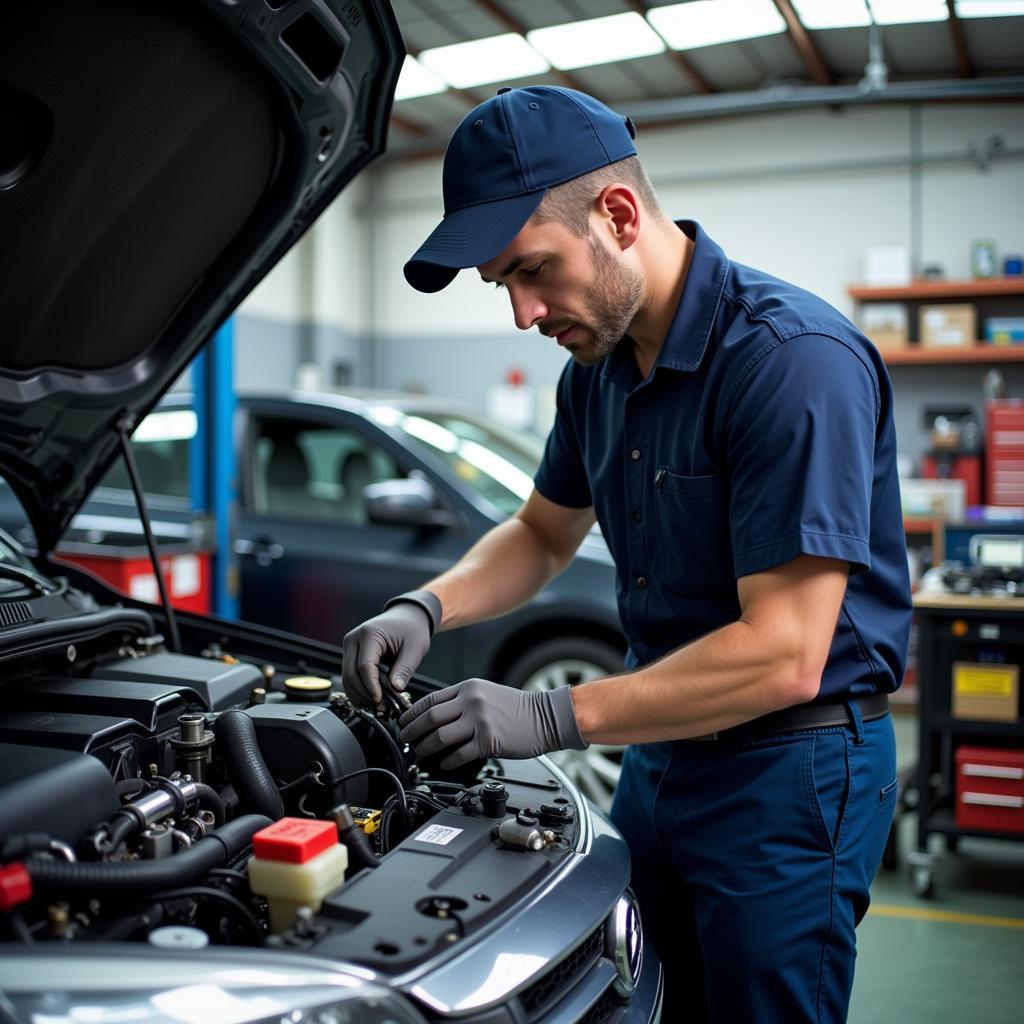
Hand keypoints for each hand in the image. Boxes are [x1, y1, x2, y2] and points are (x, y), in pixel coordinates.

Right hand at [342, 599, 433, 707]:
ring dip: (359, 694)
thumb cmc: (412, 629)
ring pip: (346, 677)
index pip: (364, 666)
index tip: (380, 700)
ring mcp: (350, 645)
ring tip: (377, 703)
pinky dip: (358, 689)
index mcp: (370, 633)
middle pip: (351, 674)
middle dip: (364, 693)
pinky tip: (370, 697)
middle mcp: (354, 638)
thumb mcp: (415, 648)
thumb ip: (405, 669)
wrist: (406, 617)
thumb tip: (396, 689)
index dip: (371, 686)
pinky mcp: (350, 653)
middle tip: (380, 705)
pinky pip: (349, 675)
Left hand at [399, 678, 586, 769]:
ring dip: (425, 747)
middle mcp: (472, 702)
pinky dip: (447, 761)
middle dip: (412, 731)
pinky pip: (459, 754)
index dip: (412, 712)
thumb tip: (437, 715)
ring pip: (440, 736)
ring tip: (420, 753)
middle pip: (431, 717)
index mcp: (469, 688)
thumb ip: (463, 700)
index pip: (431, 699)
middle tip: (406, 739)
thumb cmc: (518, 708)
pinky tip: (443, 763)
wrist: (546, 717)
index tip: (404, 721)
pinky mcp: (488, 741)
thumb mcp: (487, 693)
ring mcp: (480, 722)